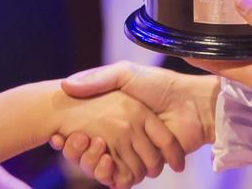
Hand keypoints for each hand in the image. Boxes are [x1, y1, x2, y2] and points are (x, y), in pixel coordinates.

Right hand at [52, 88, 182, 187]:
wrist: (193, 103)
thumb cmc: (160, 85)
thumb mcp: (125, 74)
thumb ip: (98, 79)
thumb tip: (65, 84)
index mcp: (118, 116)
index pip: (86, 134)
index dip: (73, 138)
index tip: (59, 136)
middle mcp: (125, 135)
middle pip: (92, 153)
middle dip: (79, 152)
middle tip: (68, 142)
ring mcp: (136, 152)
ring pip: (105, 167)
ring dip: (92, 164)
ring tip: (88, 147)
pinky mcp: (147, 165)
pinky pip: (123, 178)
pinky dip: (111, 175)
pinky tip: (103, 160)